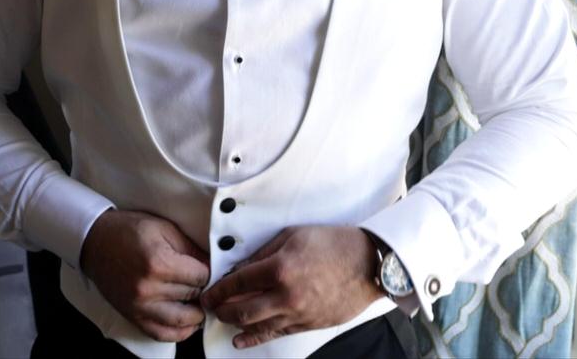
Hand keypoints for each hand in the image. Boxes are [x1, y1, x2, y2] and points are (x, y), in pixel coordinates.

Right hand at [80, 208, 209, 341]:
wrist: (94, 242)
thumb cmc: (129, 230)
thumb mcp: (163, 228)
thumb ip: (190, 248)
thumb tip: (213, 265)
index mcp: (159, 262)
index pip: (201, 276)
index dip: (209, 271)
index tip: (207, 268)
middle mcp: (149, 288)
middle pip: (193, 296)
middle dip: (202, 288)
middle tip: (203, 281)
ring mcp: (140, 306)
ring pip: (183, 320)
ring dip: (196, 313)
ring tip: (198, 302)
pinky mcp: (132, 316)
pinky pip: (161, 333)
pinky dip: (178, 332)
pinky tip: (187, 323)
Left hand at [201, 225, 381, 348]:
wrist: (369, 263)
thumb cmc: (332, 244)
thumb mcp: (292, 236)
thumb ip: (263, 253)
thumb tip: (241, 268)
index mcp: (279, 268)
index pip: (238, 283)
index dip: (218, 290)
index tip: (208, 292)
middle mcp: (286, 295)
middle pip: (242, 310)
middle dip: (222, 310)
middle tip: (211, 307)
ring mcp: (298, 313)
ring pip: (257, 326)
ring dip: (236, 324)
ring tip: (223, 319)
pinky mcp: (308, 324)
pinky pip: (277, 334)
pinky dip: (256, 338)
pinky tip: (242, 340)